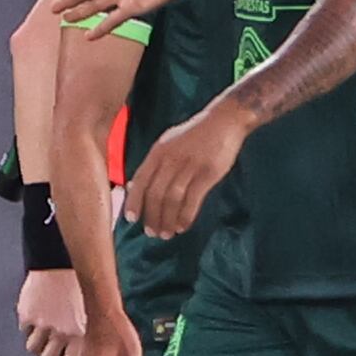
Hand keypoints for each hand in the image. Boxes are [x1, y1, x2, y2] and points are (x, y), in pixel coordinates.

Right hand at [17, 268, 83, 355]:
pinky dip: (27, 326)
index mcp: (81, 333)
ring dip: (36, 342)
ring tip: (40, 331)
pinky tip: (35, 316)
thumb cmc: (76, 286)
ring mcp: (42, 324)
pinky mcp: (27, 315)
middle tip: (47, 349)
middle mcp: (61, 332)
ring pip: (32, 349)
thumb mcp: (88, 313)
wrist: (59, 263)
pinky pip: (23, 331)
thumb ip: (82, 336)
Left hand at [129, 101, 246, 239]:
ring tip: (166, 234)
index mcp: (158, 151)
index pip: (140, 180)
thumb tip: (133, 187)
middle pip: (156, 194)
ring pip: (172, 200)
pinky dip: (186, 216)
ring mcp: (189, 167)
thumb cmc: (194, 135)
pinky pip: (193, 200)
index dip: (134, 202)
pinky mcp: (207, 174)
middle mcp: (171, 159)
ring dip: (168, 220)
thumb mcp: (168, 143)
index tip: (131, 219)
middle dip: (152, 217)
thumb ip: (153, 164)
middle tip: (152, 233)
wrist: (224, 121)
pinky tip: (183, 226)